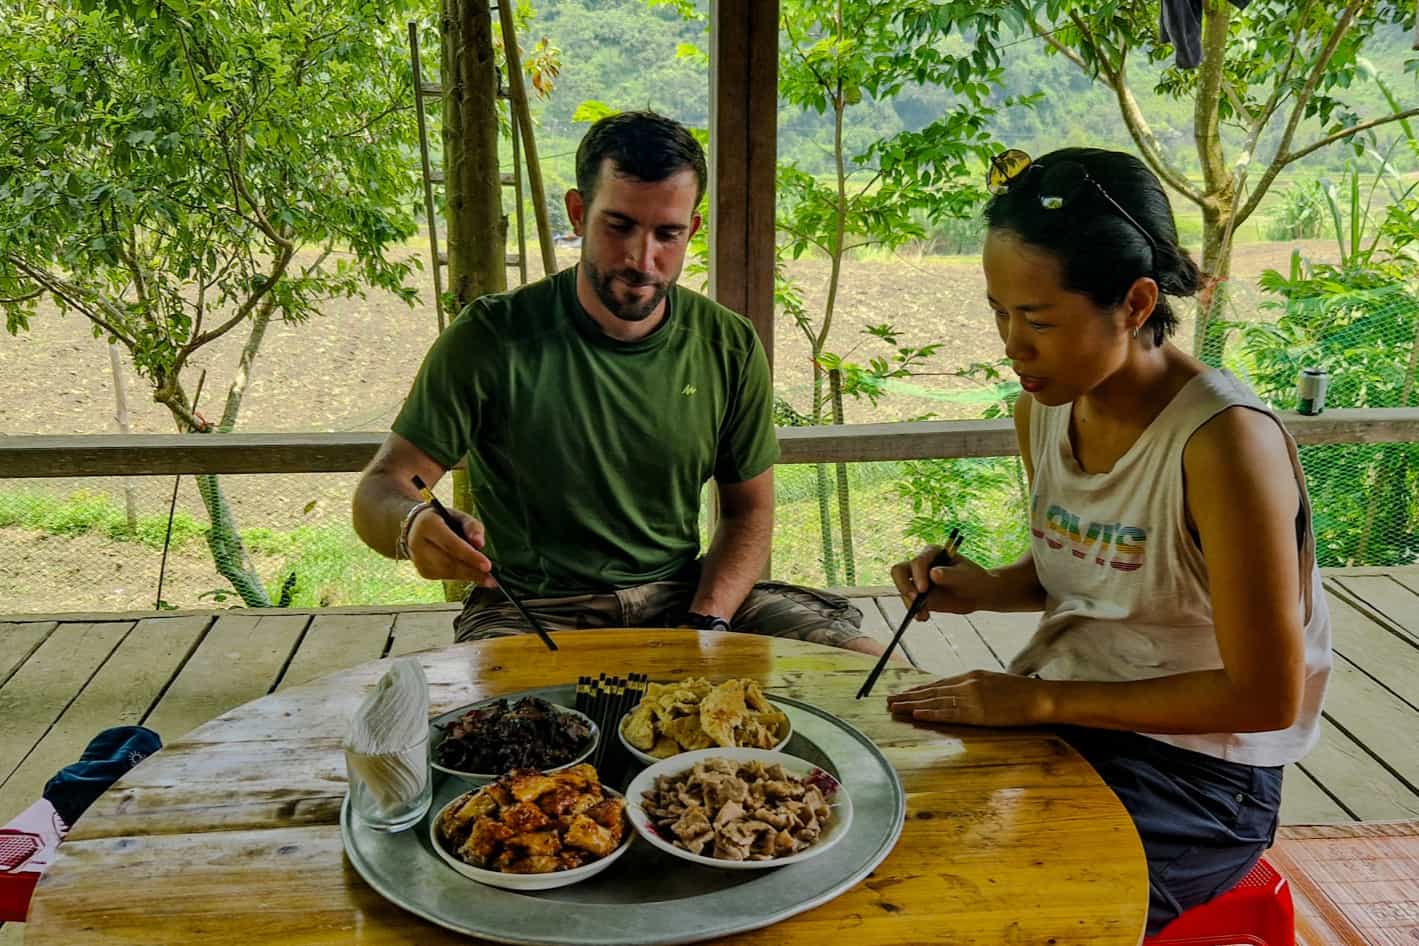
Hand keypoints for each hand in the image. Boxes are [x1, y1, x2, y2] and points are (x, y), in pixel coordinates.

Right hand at [407, 505, 495, 586]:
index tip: (488, 566)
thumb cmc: (443, 520)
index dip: (470, 556)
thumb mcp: (458, 516)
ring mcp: (418, 560)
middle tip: (492, 578)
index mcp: (427, 525)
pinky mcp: (423, 572)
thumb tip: (480, 543)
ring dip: (469, 577)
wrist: (415, 528)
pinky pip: (446, 577)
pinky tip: (473, 575)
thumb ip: (472, 526)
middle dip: (472, 571)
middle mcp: (418, 544)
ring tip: (488, 579)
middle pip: (449, 562)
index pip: (451, 543)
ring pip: (447, 573)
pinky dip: (461, 577)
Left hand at [885, 670, 1050, 726]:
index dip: (919, 689)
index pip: (939, 683)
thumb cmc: (1022, 693)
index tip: (904, 693)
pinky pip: (948, 714)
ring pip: (935, 702)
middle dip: (909, 696)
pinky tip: (915, 715)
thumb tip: (962, 695)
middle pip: (932, 691)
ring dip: (912, 705)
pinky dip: (930, 714)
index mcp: (971, 676)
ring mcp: (971, 697)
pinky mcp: (977, 713)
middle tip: (888, 700)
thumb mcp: (995, 683)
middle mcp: (967, 684)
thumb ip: (976, 688)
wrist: (1040, 698)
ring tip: (894, 708)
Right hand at [889, 545, 994, 618]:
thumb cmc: (973, 579)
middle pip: (899, 571)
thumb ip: (950, 574)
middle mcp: (921, 565)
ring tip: (923, 615)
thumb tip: (933, 573)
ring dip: (909, 604)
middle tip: (913, 600)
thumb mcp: (966, 576)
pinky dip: (914, 611)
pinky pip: (909, 603)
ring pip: (903, 589)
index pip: (917, 562)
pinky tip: (924, 617)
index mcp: (932, 553)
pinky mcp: (918, 596)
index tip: (923, 590)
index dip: (918, 575)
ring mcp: (917, 580)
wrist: (977, 593)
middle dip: (904, 586)